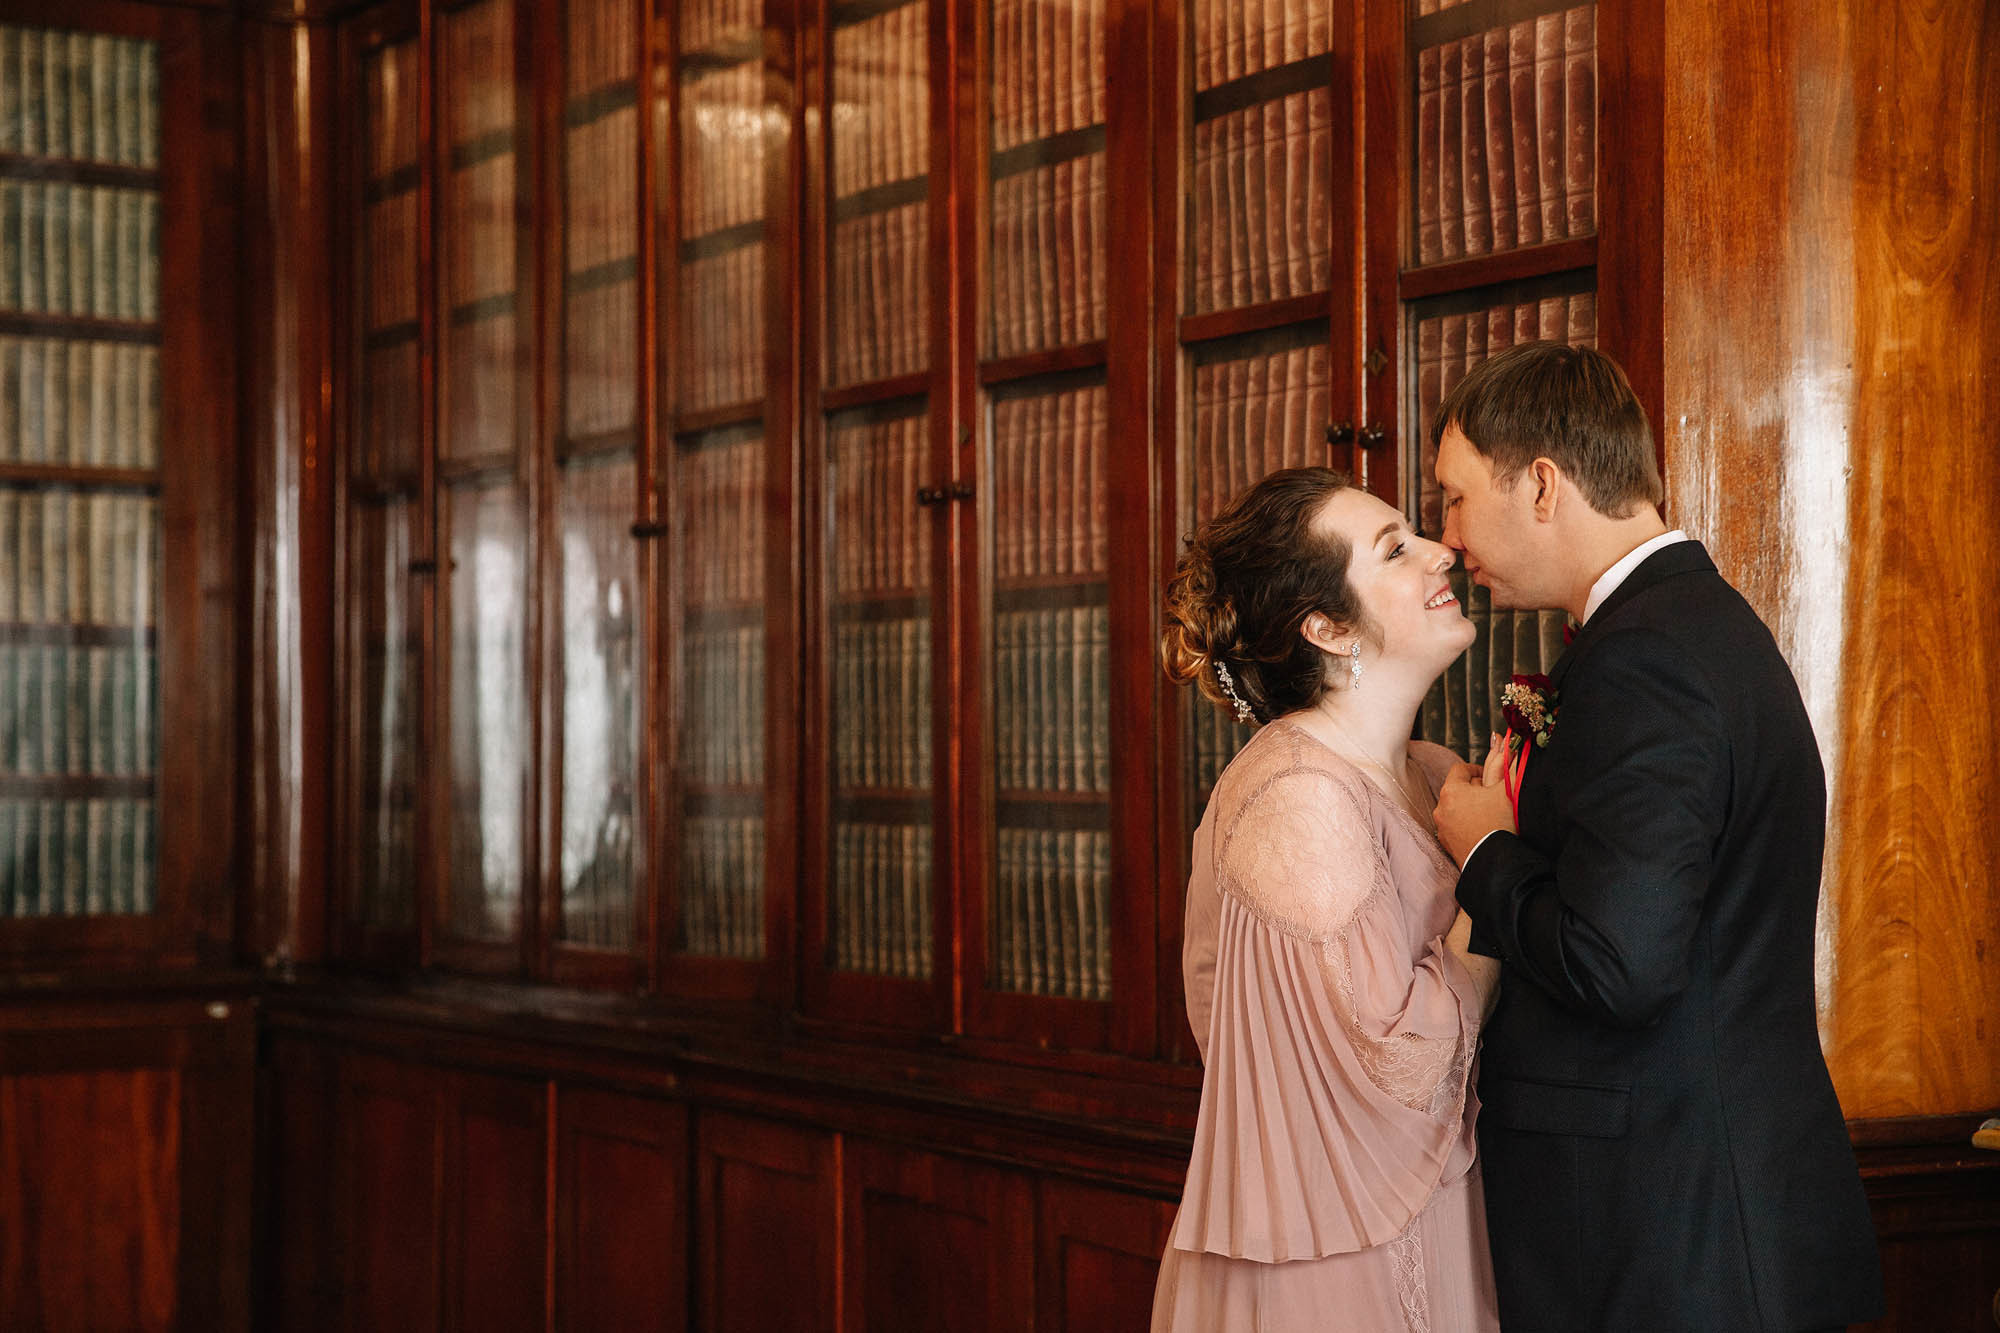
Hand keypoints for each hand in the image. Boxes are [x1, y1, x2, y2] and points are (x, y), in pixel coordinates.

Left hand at [1434, 735, 1517, 866]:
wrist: (1495, 862)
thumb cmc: (1501, 824)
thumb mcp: (1510, 791)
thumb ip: (1512, 766)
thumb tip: (1517, 746)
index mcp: (1452, 791)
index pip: (1460, 769)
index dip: (1476, 769)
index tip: (1488, 775)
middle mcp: (1441, 808)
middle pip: (1457, 789)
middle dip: (1474, 789)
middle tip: (1492, 794)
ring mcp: (1442, 828)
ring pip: (1456, 809)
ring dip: (1470, 807)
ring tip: (1490, 813)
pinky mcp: (1447, 844)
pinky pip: (1456, 827)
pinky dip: (1467, 824)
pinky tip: (1484, 829)